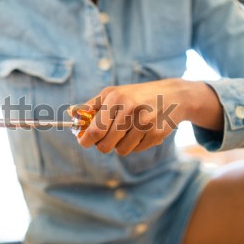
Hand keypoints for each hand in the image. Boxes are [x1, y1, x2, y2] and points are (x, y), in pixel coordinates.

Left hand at [69, 79, 222, 155]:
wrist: (173, 96)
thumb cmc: (135, 95)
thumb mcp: (113, 94)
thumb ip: (91, 106)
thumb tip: (71, 114)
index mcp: (116, 99)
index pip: (95, 129)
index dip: (86, 140)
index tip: (83, 142)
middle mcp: (130, 110)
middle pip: (106, 144)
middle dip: (102, 146)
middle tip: (103, 141)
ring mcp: (145, 123)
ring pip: (121, 150)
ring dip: (119, 146)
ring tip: (126, 132)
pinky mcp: (156, 134)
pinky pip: (136, 150)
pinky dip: (134, 145)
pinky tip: (141, 132)